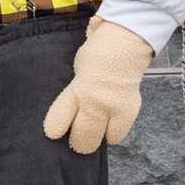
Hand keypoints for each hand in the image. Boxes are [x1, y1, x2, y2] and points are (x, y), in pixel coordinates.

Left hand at [43, 17, 154, 153]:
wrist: (126, 43)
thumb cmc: (97, 55)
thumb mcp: (77, 73)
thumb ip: (73, 95)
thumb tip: (68, 118)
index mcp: (76, 90)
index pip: (59, 121)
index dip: (55, 130)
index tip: (54, 132)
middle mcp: (95, 102)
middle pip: (82, 139)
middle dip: (77, 141)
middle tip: (77, 135)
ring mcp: (114, 109)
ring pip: (100, 141)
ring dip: (96, 137)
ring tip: (95, 127)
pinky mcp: (130, 112)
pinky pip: (117, 135)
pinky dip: (112, 132)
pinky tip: (110, 122)